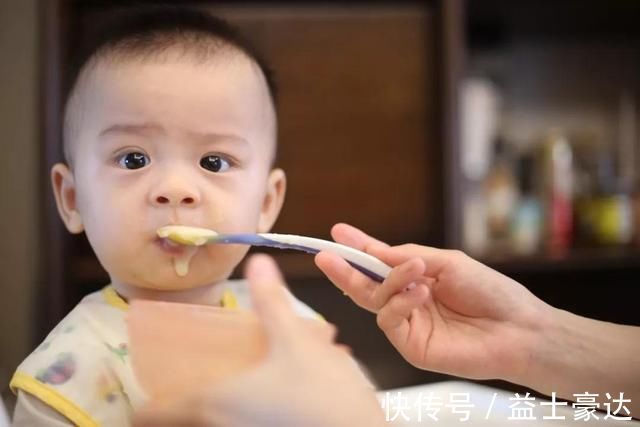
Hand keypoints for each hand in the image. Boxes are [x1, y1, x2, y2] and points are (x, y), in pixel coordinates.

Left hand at [134, 254, 384, 426]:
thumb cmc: (322, 393)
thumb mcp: (294, 339)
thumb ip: (272, 301)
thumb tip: (259, 263)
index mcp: (217, 400)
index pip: (155, 414)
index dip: (145, 405)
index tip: (143, 393)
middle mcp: (224, 424)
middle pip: (184, 420)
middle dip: (181, 402)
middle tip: (188, 381)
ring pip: (215, 421)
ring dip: (213, 405)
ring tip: (231, 382)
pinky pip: (242, 423)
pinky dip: (241, 411)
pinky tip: (266, 395)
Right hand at [315, 223, 553, 383]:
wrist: (517, 328)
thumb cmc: (489, 292)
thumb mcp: (447, 262)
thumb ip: (408, 257)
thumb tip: (374, 250)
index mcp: (417, 278)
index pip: (379, 263)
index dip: (358, 248)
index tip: (337, 232)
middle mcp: (407, 301)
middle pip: (366, 286)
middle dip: (344, 269)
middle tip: (325, 255)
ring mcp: (408, 325)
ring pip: (375, 301)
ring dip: (389, 281)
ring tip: (415, 271)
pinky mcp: (411, 345)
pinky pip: (388, 320)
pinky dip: (399, 302)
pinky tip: (421, 293)